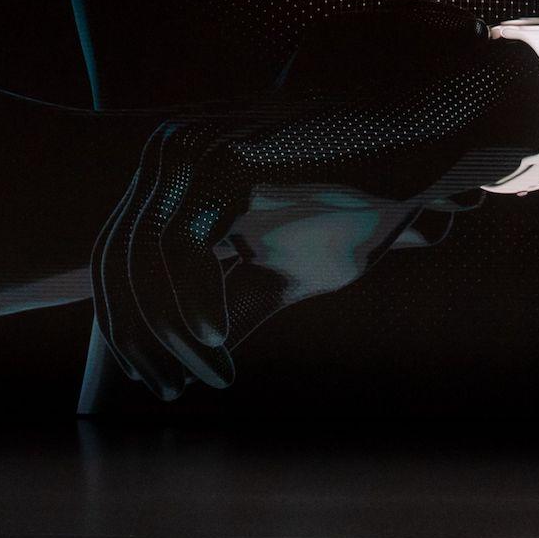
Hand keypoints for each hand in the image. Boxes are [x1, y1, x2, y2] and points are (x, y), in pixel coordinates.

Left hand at [90, 0, 538, 400]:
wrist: (420, 146)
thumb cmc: (360, 203)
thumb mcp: (286, 270)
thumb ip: (238, 304)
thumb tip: (199, 356)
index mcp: (176, 174)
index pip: (118, 256)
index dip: (128, 326)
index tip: (159, 381)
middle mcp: (171, 153)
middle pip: (118, 259)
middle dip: (137, 337)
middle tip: (171, 391)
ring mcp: (196, 150)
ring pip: (146, 259)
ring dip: (171, 333)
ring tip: (207, 375)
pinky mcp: (228, 158)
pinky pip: (184, 246)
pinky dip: (194, 303)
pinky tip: (215, 344)